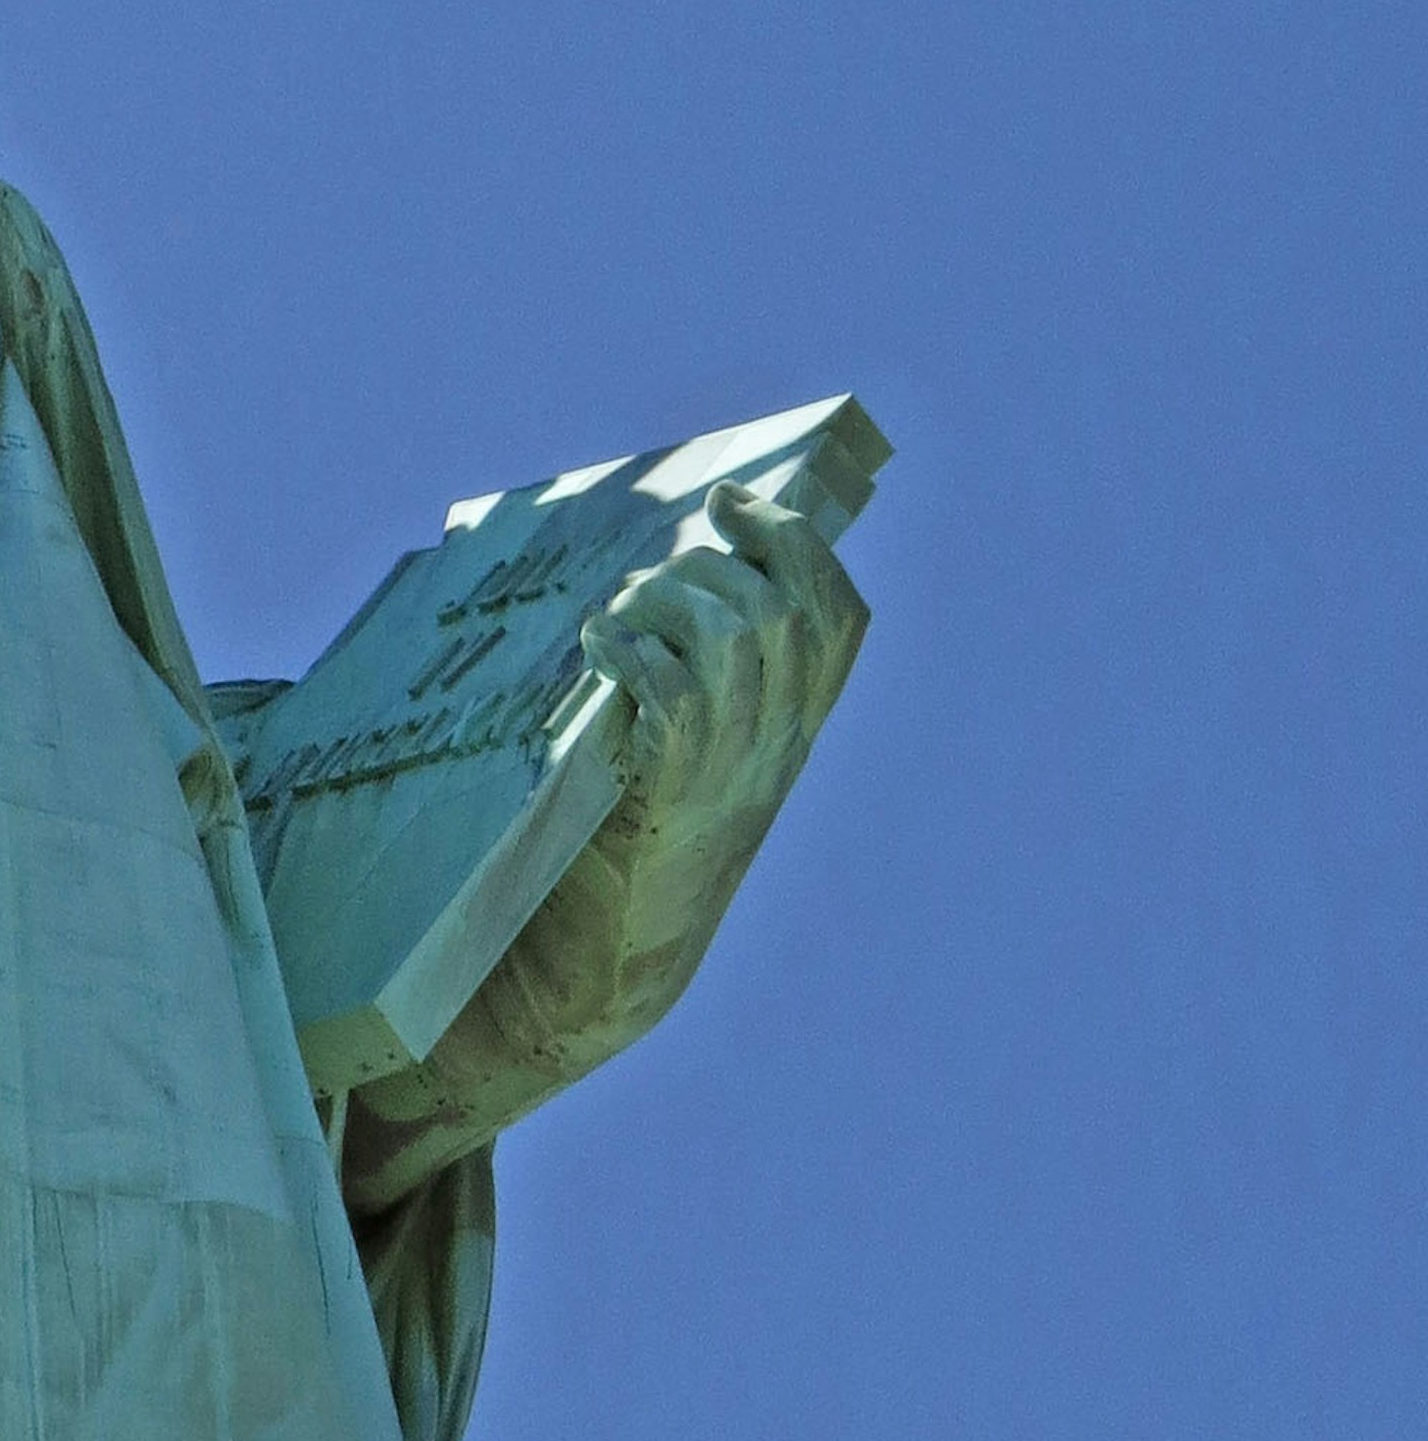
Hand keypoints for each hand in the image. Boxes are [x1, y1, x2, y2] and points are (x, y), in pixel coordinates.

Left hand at [580, 479, 869, 882]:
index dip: (795, 541)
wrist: (624, 936)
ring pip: (733, 637)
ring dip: (663, 602)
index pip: (842, 615)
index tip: (732, 504)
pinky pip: (674, 691)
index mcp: (802, 721)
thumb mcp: (713, 736)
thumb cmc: (654, 818)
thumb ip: (725, 663)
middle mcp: (782, 739)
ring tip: (618, 618)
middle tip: (649, 581)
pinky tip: (599, 649)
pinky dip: (632, 651)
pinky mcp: (674, 785)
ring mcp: (732, 763)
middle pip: (780, 610)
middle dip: (708, 565)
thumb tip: (700, 557)